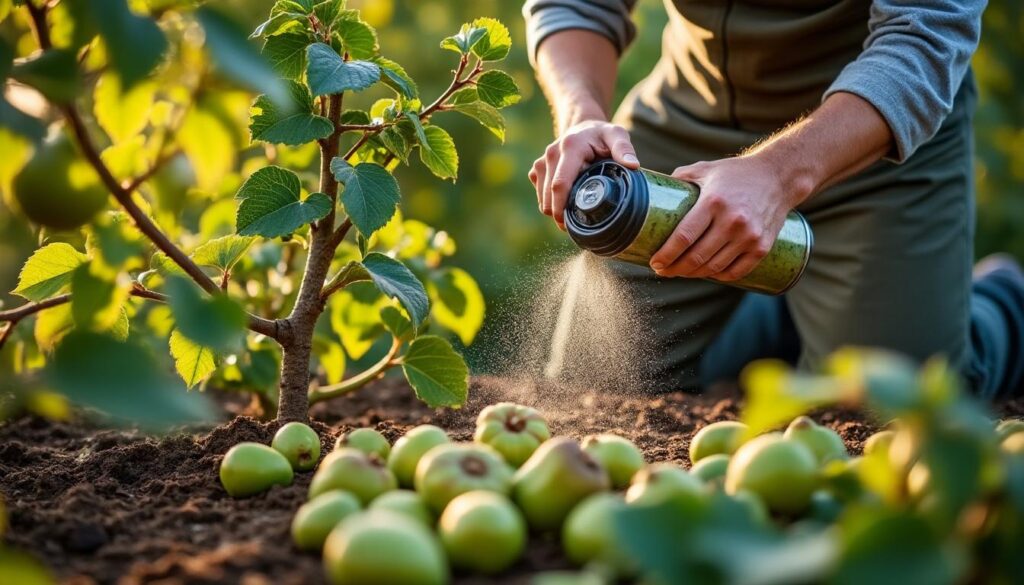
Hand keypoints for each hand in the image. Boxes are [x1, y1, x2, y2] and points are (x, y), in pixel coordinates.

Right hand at [528, 121, 638, 229]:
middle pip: (549, 196)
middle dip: (559, 215)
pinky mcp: (536, 169)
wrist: (582, 126)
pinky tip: (568, 196)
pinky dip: (552, 201)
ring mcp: (541, 162)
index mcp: (569, 148)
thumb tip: (633, 165)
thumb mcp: (617, 135)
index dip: (561, 208)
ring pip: (542, 199)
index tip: (568, 226)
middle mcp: (550, 154)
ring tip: (576, 206)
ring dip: (556, 209)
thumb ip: (624, 148)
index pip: (560, 184)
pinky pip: (540, 195)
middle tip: (578, 223)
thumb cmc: (602, 135)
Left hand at [650, 154, 808, 281]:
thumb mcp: (706, 169)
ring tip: (681, 272)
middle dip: (675, 269)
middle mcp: (733, 221)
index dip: (666, 255)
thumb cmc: (737, 173)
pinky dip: (719, 277)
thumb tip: (654, 192)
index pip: (684, 237)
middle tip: (663, 270)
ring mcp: (750, 236)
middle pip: (697, 257)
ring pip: (714, 268)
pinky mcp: (762, 247)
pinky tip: (707, 273)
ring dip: (694, 275)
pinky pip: (736, 272)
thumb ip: (680, 179)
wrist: (780, 176)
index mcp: (714, 201)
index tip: (655, 262)